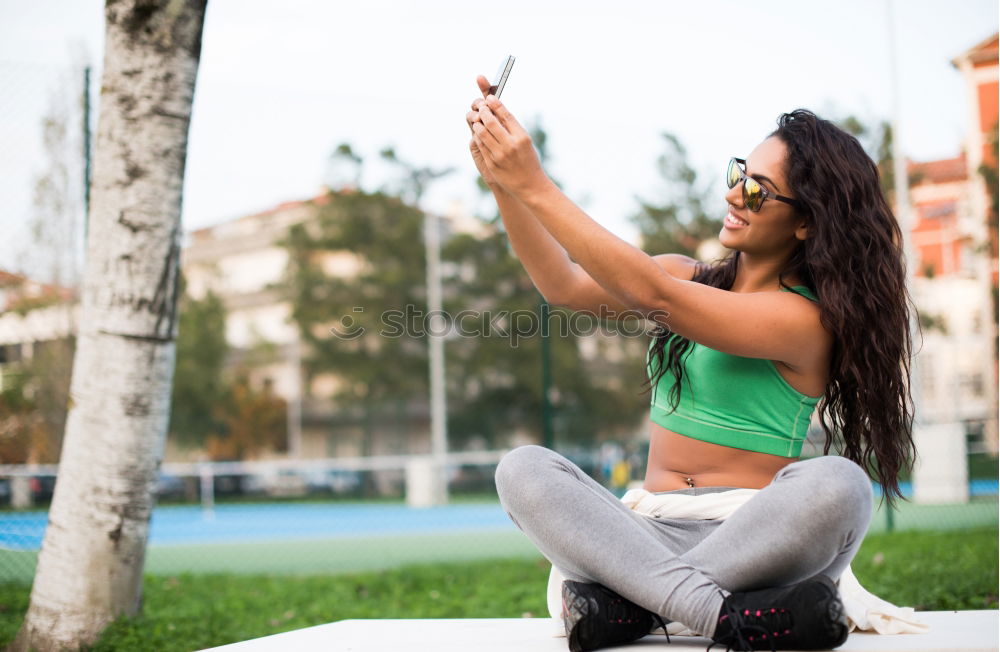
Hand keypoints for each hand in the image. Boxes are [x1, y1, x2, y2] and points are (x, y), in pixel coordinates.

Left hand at [468, 80, 548, 197]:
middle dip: (484, 111)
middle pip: (491, 121)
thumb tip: (498, 111)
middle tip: (481, 107)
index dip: (495, 104)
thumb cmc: (529, 161)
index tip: (489, 98)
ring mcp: (500, 155)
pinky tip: (478, 133)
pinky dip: (477, 136)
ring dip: (478, 123)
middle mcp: (511, 145)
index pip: (506, 115)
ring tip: (478, 120)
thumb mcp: (526, 142)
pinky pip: (480, 145)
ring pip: (482, 132)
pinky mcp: (491, 163)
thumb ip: (513, 128)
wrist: (530, 186)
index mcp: (521, 137)